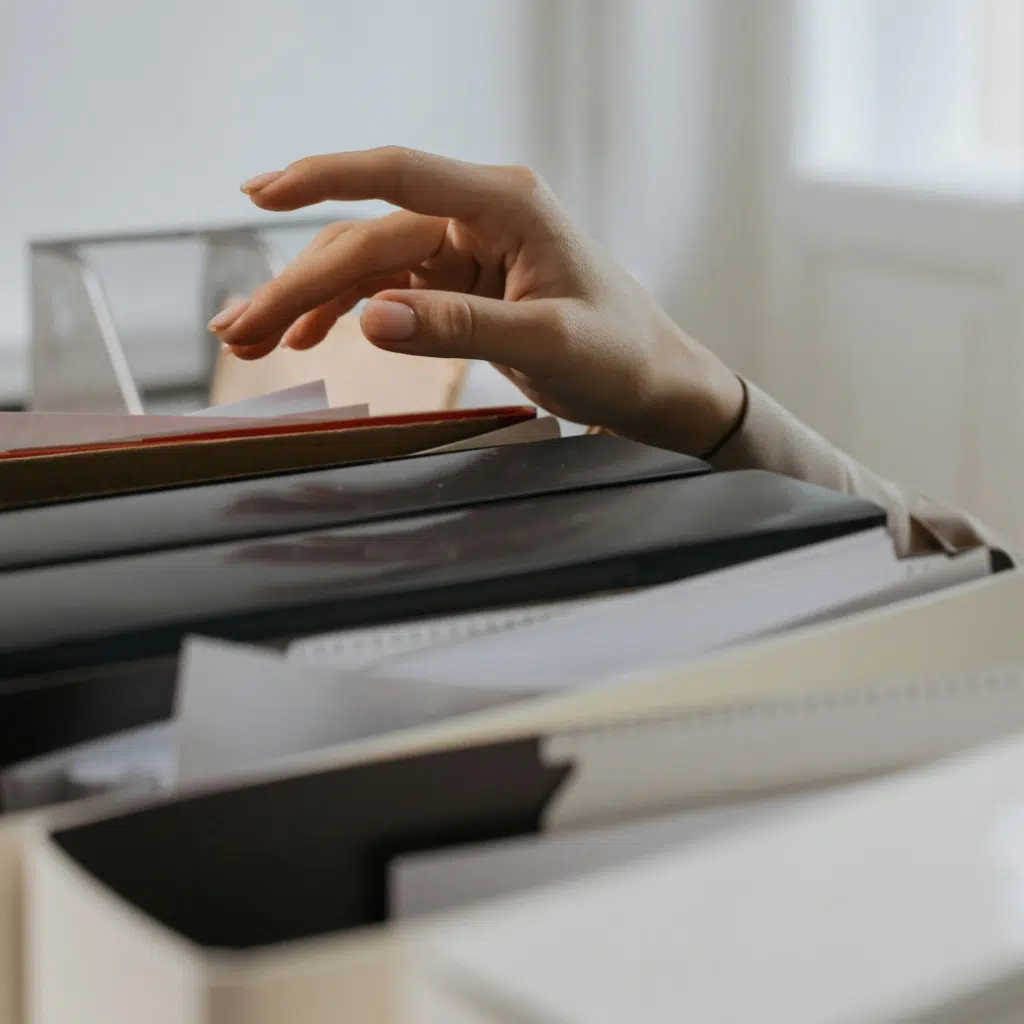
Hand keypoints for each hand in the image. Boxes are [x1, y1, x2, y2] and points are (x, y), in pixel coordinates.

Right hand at [210, 147, 743, 454]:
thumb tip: (368, 319)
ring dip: (308, 300)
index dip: (322, 179)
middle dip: (297, 283)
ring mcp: (467, 248)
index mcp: (506, 205)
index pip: (398, 176)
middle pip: (366, 238)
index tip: (258, 193)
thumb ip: (458, 329)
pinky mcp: (461, 283)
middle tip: (236, 328)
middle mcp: (479, 215)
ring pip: (367, 265)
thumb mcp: (547, 345)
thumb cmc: (620, 356)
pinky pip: (388, 290)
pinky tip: (308, 337)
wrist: (654, 383)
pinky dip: (345, 313)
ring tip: (250, 339)